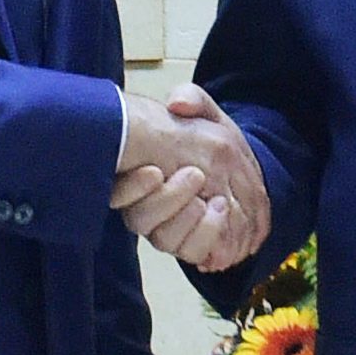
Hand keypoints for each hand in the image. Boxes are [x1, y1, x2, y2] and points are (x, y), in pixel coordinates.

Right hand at [112, 84, 269, 273]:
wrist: (238, 163)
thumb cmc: (210, 137)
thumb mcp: (203, 110)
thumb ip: (190, 99)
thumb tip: (177, 104)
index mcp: (139, 175)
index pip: (117, 191)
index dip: (131, 188)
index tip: (154, 171)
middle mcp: (146, 207)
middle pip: (141, 220)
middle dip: (169, 200)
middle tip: (195, 174)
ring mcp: (167, 229)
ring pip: (166, 242)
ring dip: (192, 224)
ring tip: (218, 202)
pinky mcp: (193, 244)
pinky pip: (195, 255)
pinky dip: (210, 241)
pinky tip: (223, 218)